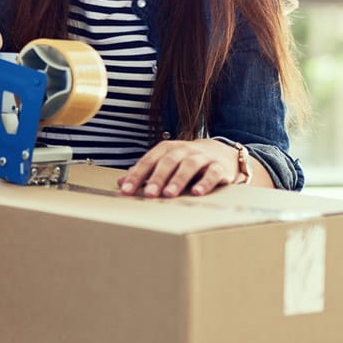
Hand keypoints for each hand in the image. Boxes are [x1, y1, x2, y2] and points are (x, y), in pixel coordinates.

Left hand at [118, 139, 239, 197]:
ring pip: (189, 165)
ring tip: (169, 194)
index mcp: (168, 149)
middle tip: (148, 194)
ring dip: (178, 179)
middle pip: (168, 161)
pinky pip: (212, 173)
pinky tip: (197, 193)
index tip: (127, 190)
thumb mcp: (165, 162)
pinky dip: (205, 183)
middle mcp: (184, 150)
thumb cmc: (187, 160)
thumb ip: (145, 172)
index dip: (137, 175)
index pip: (149, 160)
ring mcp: (202, 157)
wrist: (221, 153)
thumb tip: (121, 183)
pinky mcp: (219, 167)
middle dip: (157, 178)